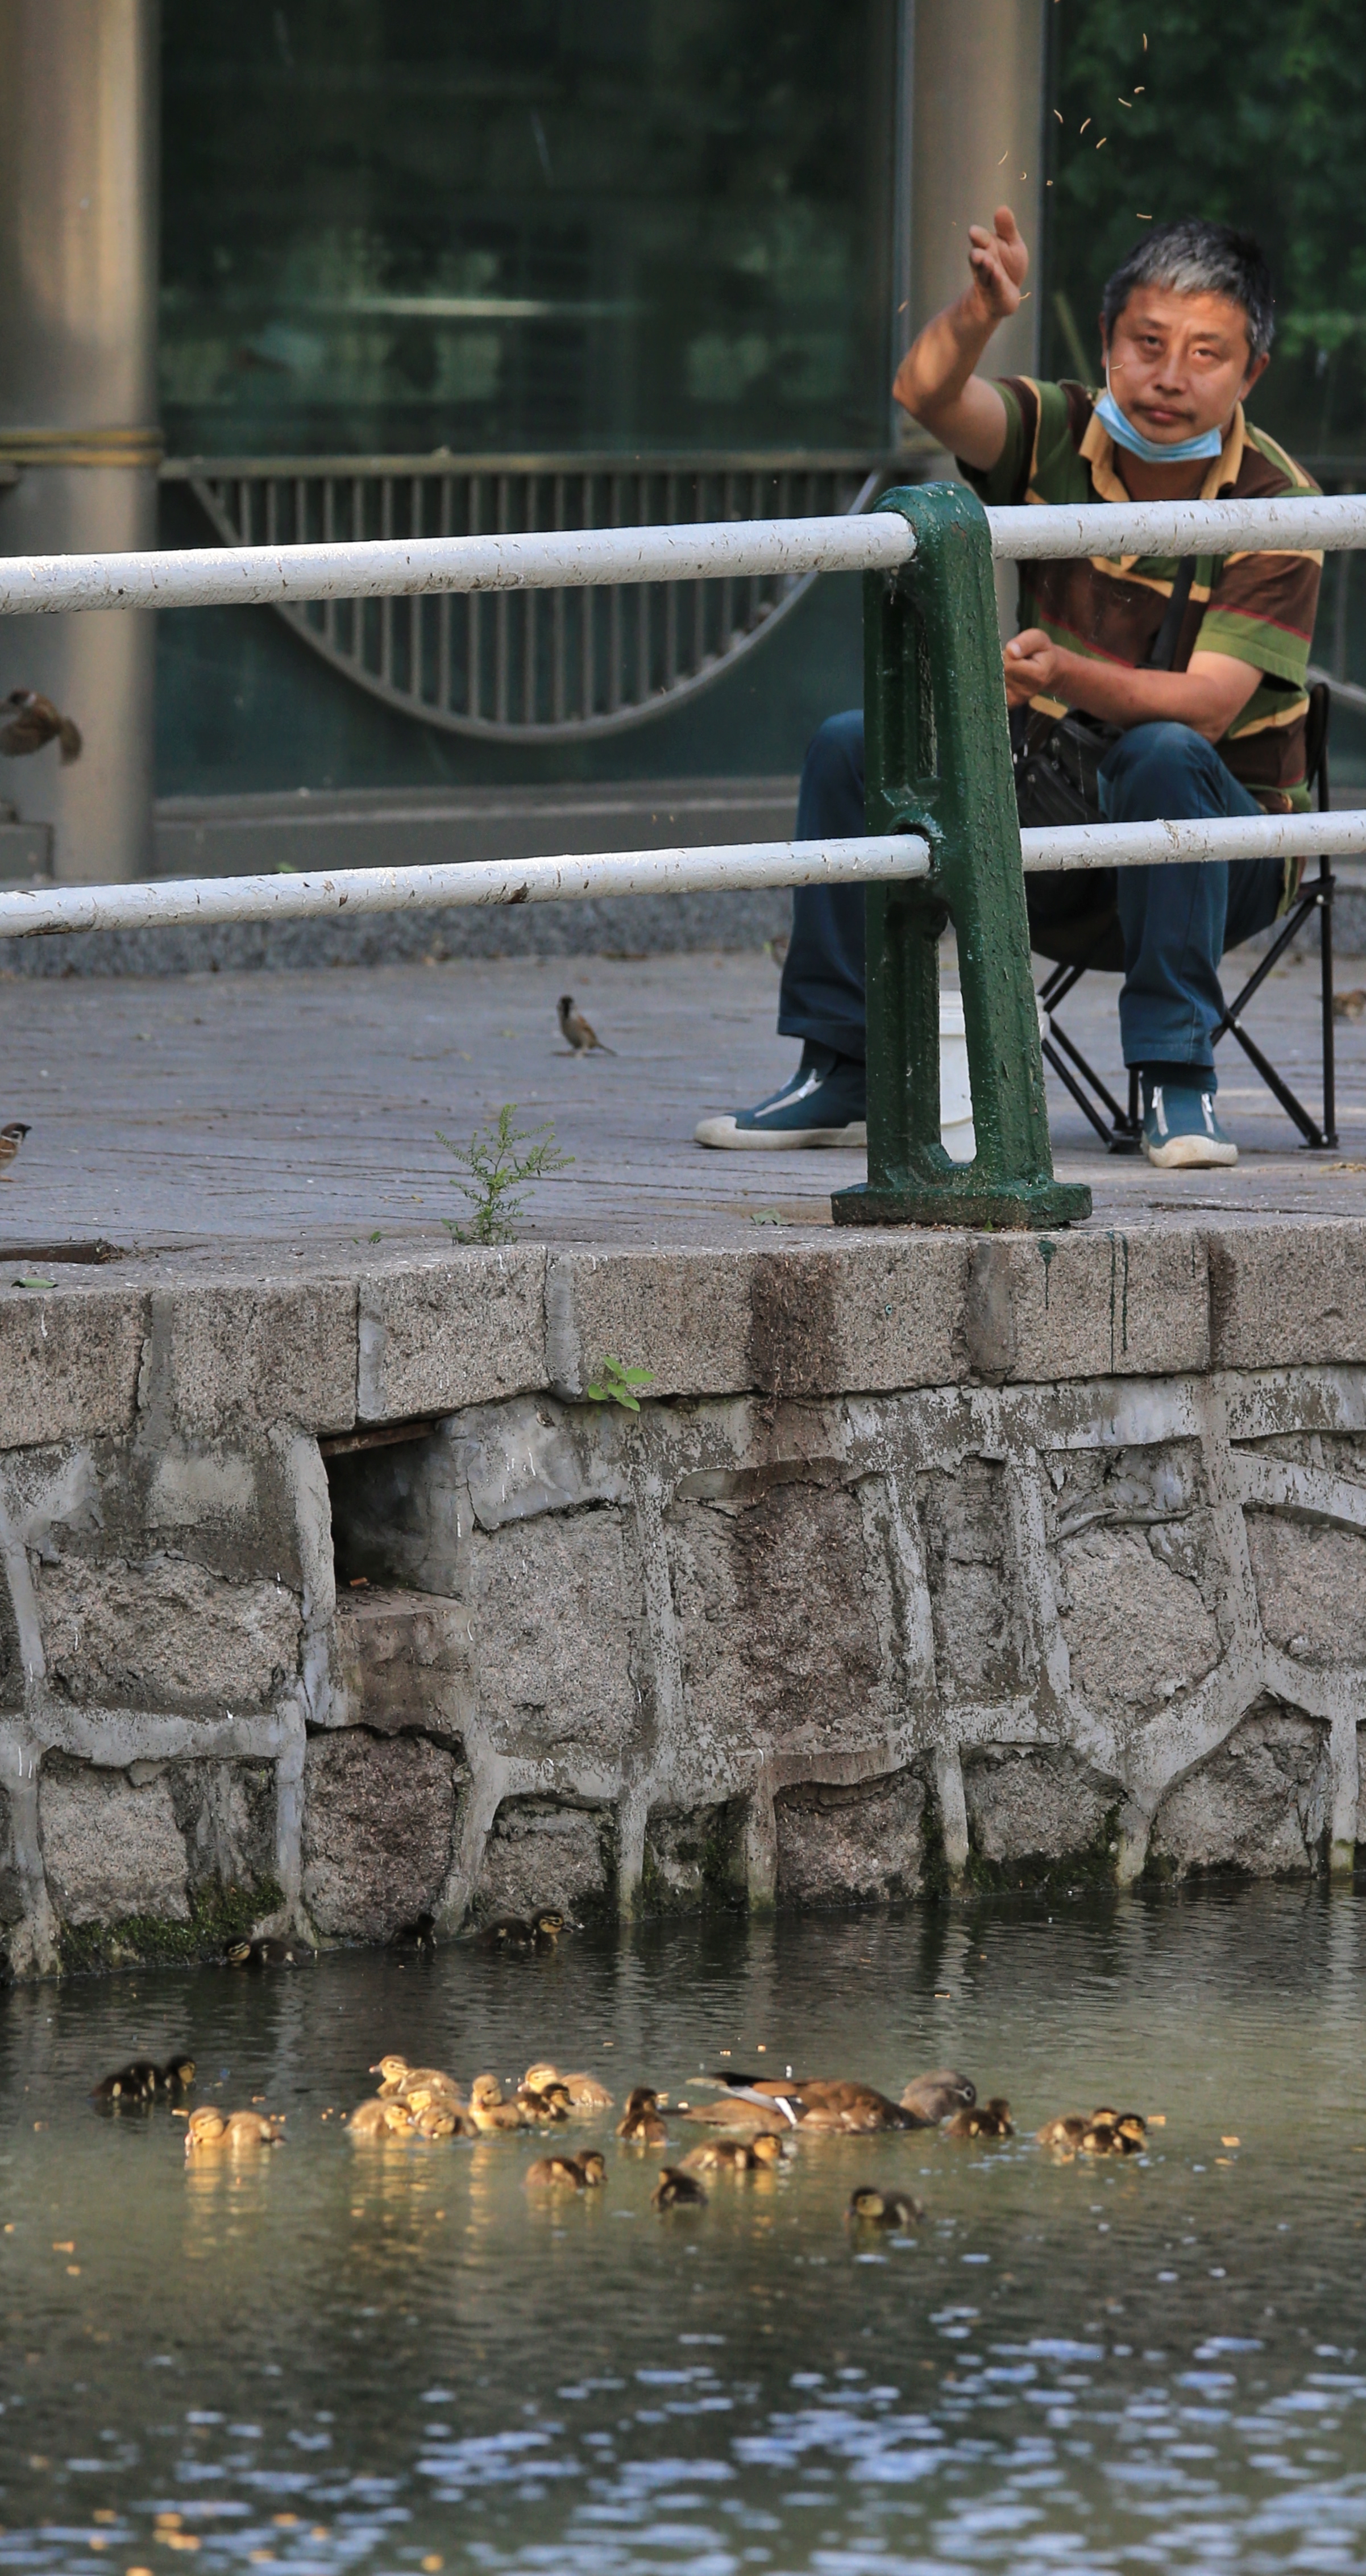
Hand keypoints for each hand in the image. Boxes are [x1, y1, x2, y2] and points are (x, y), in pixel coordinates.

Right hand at [966, 205, 1028, 322]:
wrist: (1003, 296)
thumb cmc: (1008, 267)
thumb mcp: (1012, 245)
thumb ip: (1007, 229)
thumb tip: (1001, 208)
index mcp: (986, 247)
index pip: (980, 239)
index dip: (977, 236)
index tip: (973, 231)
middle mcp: (984, 263)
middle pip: (978, 258)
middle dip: (977, 255)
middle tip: (976, 252)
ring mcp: (988, 281)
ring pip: (984, 274)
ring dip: (985, 268)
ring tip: (986, 261)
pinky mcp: (995, 296)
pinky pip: (996, 288)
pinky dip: (996, 281)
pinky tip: (997, 275)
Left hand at [1003, 627, 1063, 706]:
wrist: (1047, 670)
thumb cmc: (1042, 652)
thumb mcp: (1038, 639)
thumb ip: (1026, 642)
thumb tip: (1011, 650)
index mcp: (1038, 675)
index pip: (1010, 664)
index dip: (1009, 654)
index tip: (1017, 652)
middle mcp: (1027, 692)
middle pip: (1001, 673)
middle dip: (1002, 662)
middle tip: (1014, 659)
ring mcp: (1017, 700)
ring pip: (995, 681)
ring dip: (999, 671)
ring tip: (1012, 668)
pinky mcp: (1009, 704)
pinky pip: (993, 690)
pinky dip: (995, 681)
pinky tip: (1006, 676)